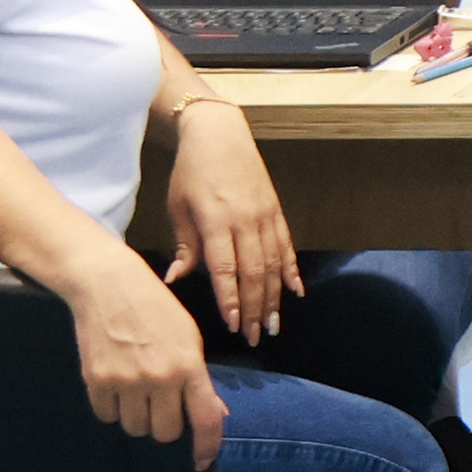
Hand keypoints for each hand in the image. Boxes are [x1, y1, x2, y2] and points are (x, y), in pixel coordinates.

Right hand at [68, 249, 224, 464]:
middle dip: (165, 424)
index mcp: (189, 366)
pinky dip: (112, 408)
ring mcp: (125, 381)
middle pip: (165, 432)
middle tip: (160, 404)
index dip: (207, 447)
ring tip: (136, 391)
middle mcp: (159, 378)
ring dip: (137, 417)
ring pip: (134, 428)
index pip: (205, 420)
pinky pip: (106, 416)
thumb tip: (214, 414)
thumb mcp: (189, 338)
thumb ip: (200, 379)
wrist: (107, 285)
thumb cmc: (156, 309)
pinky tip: (115, 384)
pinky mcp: (96, 380)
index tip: (201, 462)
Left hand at [160, 97, 299, 343]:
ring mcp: (265, 216)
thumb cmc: (190, 172)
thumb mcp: (178, 206)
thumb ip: (184, 245)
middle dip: (253, 308)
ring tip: (273, 325)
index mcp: (217, 219)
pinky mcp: (276, 212)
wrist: (220, 135)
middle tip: (254, 336)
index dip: (230, 298)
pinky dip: (292, 271)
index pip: (226, 267)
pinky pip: (286, 247)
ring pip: (273, 264)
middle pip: (254, 272)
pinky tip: (296, 293)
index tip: (231, 323)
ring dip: (273, 298)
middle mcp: (246, 220)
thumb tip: (175, 279)